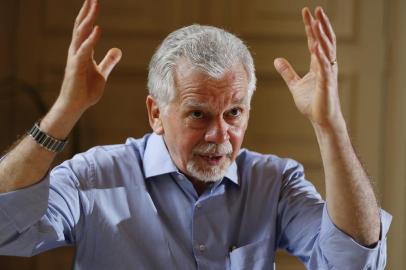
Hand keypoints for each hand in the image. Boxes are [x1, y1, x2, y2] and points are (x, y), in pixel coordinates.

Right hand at [58, 0, 121, 114]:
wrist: (75, 105)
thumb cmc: (85, 90)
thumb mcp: (102, 73)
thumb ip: (108, 61)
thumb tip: (117, 50)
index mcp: (84, 52)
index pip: (86, 29)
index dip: (90, 15)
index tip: (94, 2)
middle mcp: (77, 51)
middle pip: (82, 27)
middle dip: (87, 11)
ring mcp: (76, 58)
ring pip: (81, 34)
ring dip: (88, 19)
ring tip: (94, 6)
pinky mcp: (77, 66)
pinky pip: (84, 50)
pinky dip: (91, 39)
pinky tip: (97, 29)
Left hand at [274, 7, 343, 130]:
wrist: (321, 120)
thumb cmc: (312, 103)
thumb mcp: (295, 85)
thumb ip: (287, 72)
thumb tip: (277, 59)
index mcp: (318, 64)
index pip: (315, 41)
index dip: (311, 27)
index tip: (307, 13)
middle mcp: (325, 65)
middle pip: (324, 40)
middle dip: (320, 24)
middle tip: (315, 9)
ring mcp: (328, 73)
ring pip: (327, 49)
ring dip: (321, 35)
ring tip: (316, 21)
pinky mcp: (327, 83)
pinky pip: (324, 66)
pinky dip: (320, 55)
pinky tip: (316, 45)